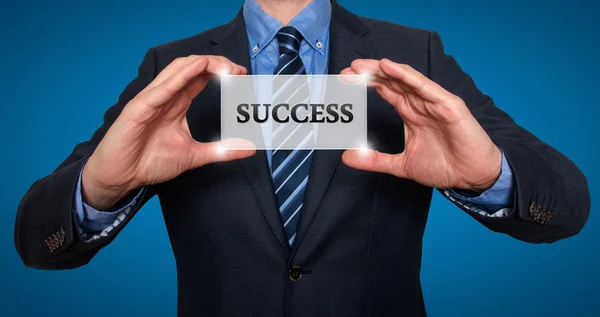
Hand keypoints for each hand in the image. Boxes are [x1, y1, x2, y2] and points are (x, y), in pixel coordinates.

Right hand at [82, 55, 254, 208]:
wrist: (122, 176)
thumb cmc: (149, 162)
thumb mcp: (194, 156)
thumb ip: (221, 151)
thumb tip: (249, 149)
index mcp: (177, 102)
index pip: (201, 77)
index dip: (222, 72)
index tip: (242, 75)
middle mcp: (165, 96)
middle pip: (192, 67)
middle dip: (217, 64)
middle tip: (238, 70)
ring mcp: (152, 99)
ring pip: (177, 70)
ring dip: (203, 64)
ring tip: (225, 68)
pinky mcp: (139, 108)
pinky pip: (161, 88)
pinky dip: (180, 76)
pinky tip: (198, 69)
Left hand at [340, 58, 501, 191]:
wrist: (471, 177)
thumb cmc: (444, 166)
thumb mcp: (401, 164)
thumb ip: (375, 160)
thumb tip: (347, 157)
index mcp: (410, 112)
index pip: (385, 90)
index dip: (365, 84)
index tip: (344, 81)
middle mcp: (420, 103)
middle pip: (391, 81)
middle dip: (368, 74)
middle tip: (346, 71)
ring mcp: (434, 102)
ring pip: (405, 79)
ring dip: (383, 71)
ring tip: (362, 66)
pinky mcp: (448, 105)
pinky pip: (425, 87)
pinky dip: (407, 76)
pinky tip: (389, 68)